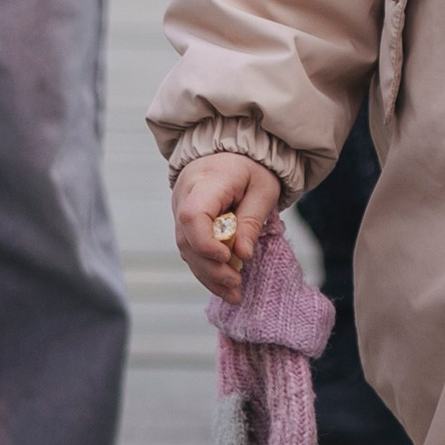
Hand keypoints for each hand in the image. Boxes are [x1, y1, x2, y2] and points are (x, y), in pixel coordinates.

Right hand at [174, 153, 282, 298]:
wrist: (231, 151)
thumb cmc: (251, 168)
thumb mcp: (263, 189)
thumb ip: (251, 220)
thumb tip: (242, 255)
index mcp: (207, 181)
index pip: (193, 216)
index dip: (206, 242)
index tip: (228, 257)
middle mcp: (185, 195)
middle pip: (187, 239)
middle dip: (211, 268)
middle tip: (237, 284)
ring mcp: (180, 209)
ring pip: (186, 249)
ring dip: (209, 275)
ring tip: (234, 293)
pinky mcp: (184, 223)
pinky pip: (191, 250)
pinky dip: (206, 270)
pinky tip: (224, 285)